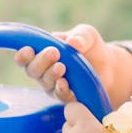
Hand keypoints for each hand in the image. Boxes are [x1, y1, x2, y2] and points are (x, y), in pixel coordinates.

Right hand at [14, 23, 131, 107]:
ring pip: (44, 83)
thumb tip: (72, 42)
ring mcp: (53, 85)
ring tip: (62, 67)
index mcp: (41, 52)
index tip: (29, 50)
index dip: (23, 55)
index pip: (24, 57)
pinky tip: (64, 83)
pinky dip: (61, 89)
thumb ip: (80, 36)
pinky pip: (59, 95)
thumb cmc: (91, 47)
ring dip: (51, 75)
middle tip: (54, 53)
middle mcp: (43, 71)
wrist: (108, 66)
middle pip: (32, 70)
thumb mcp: (88, 35)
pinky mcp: (66, 96)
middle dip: (41, 61)